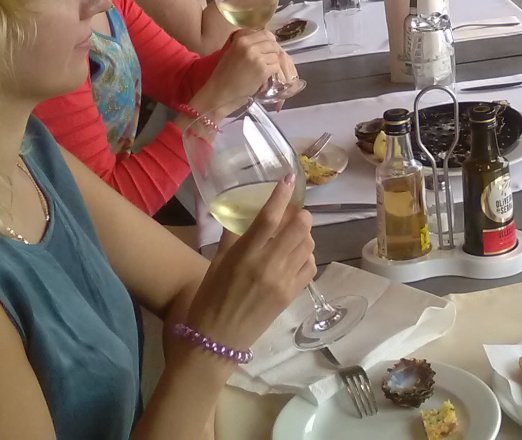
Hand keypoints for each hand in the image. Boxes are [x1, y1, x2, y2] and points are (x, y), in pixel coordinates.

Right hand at [183, 179, 315, 353]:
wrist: (216, 341)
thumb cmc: (210, 298)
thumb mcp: (217, 261)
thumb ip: (233, 235)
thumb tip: (245, 211)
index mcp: (245, 255)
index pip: (269, 218)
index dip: (281, 195)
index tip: (289, 179)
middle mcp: (268, 266)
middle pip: (299, 228)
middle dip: (300, 214)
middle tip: (292, 213)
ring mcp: (283, 281)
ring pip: (308, 244)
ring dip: (304, 234)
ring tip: (293, 234)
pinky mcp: (291, 295)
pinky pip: (310, 266)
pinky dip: (307, 255)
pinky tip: (296, 255)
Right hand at [192, 30, 296, 119]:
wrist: (219, 92)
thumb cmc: (223, 74)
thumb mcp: (232, 51)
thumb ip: (246, 44)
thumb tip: (262, 39)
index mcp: (241, 39)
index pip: (265, 33)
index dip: (269, 41)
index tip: (269, 48)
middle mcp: (249, 46)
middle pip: (272, 43)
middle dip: (273, 52)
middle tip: (268, 60)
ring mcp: (257, 58)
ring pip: (275, 55)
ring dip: (273, 63)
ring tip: (265, 69)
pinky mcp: (262, 70)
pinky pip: (276, 66)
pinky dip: (273, 72)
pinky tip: (265, 76)